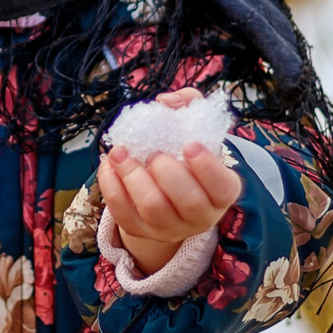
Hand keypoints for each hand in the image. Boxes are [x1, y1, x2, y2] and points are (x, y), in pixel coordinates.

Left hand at [95, 88, 243, 273]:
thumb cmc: (185, 155)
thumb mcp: (195, 129)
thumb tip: (166, 102)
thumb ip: (188, 106)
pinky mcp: (141, 230)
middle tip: (154, 153)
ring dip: (132, 176)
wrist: (167, 192)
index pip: (223, 187)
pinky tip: (108, 165)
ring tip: (119, 152)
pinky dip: (112, 187)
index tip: (190, 144)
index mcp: (222, 191)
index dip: (208, 168)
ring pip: (152, 208)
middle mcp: (200, 215)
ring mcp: (169, 227)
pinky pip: (124, 214)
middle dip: (168, 174)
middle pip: (187, 201)